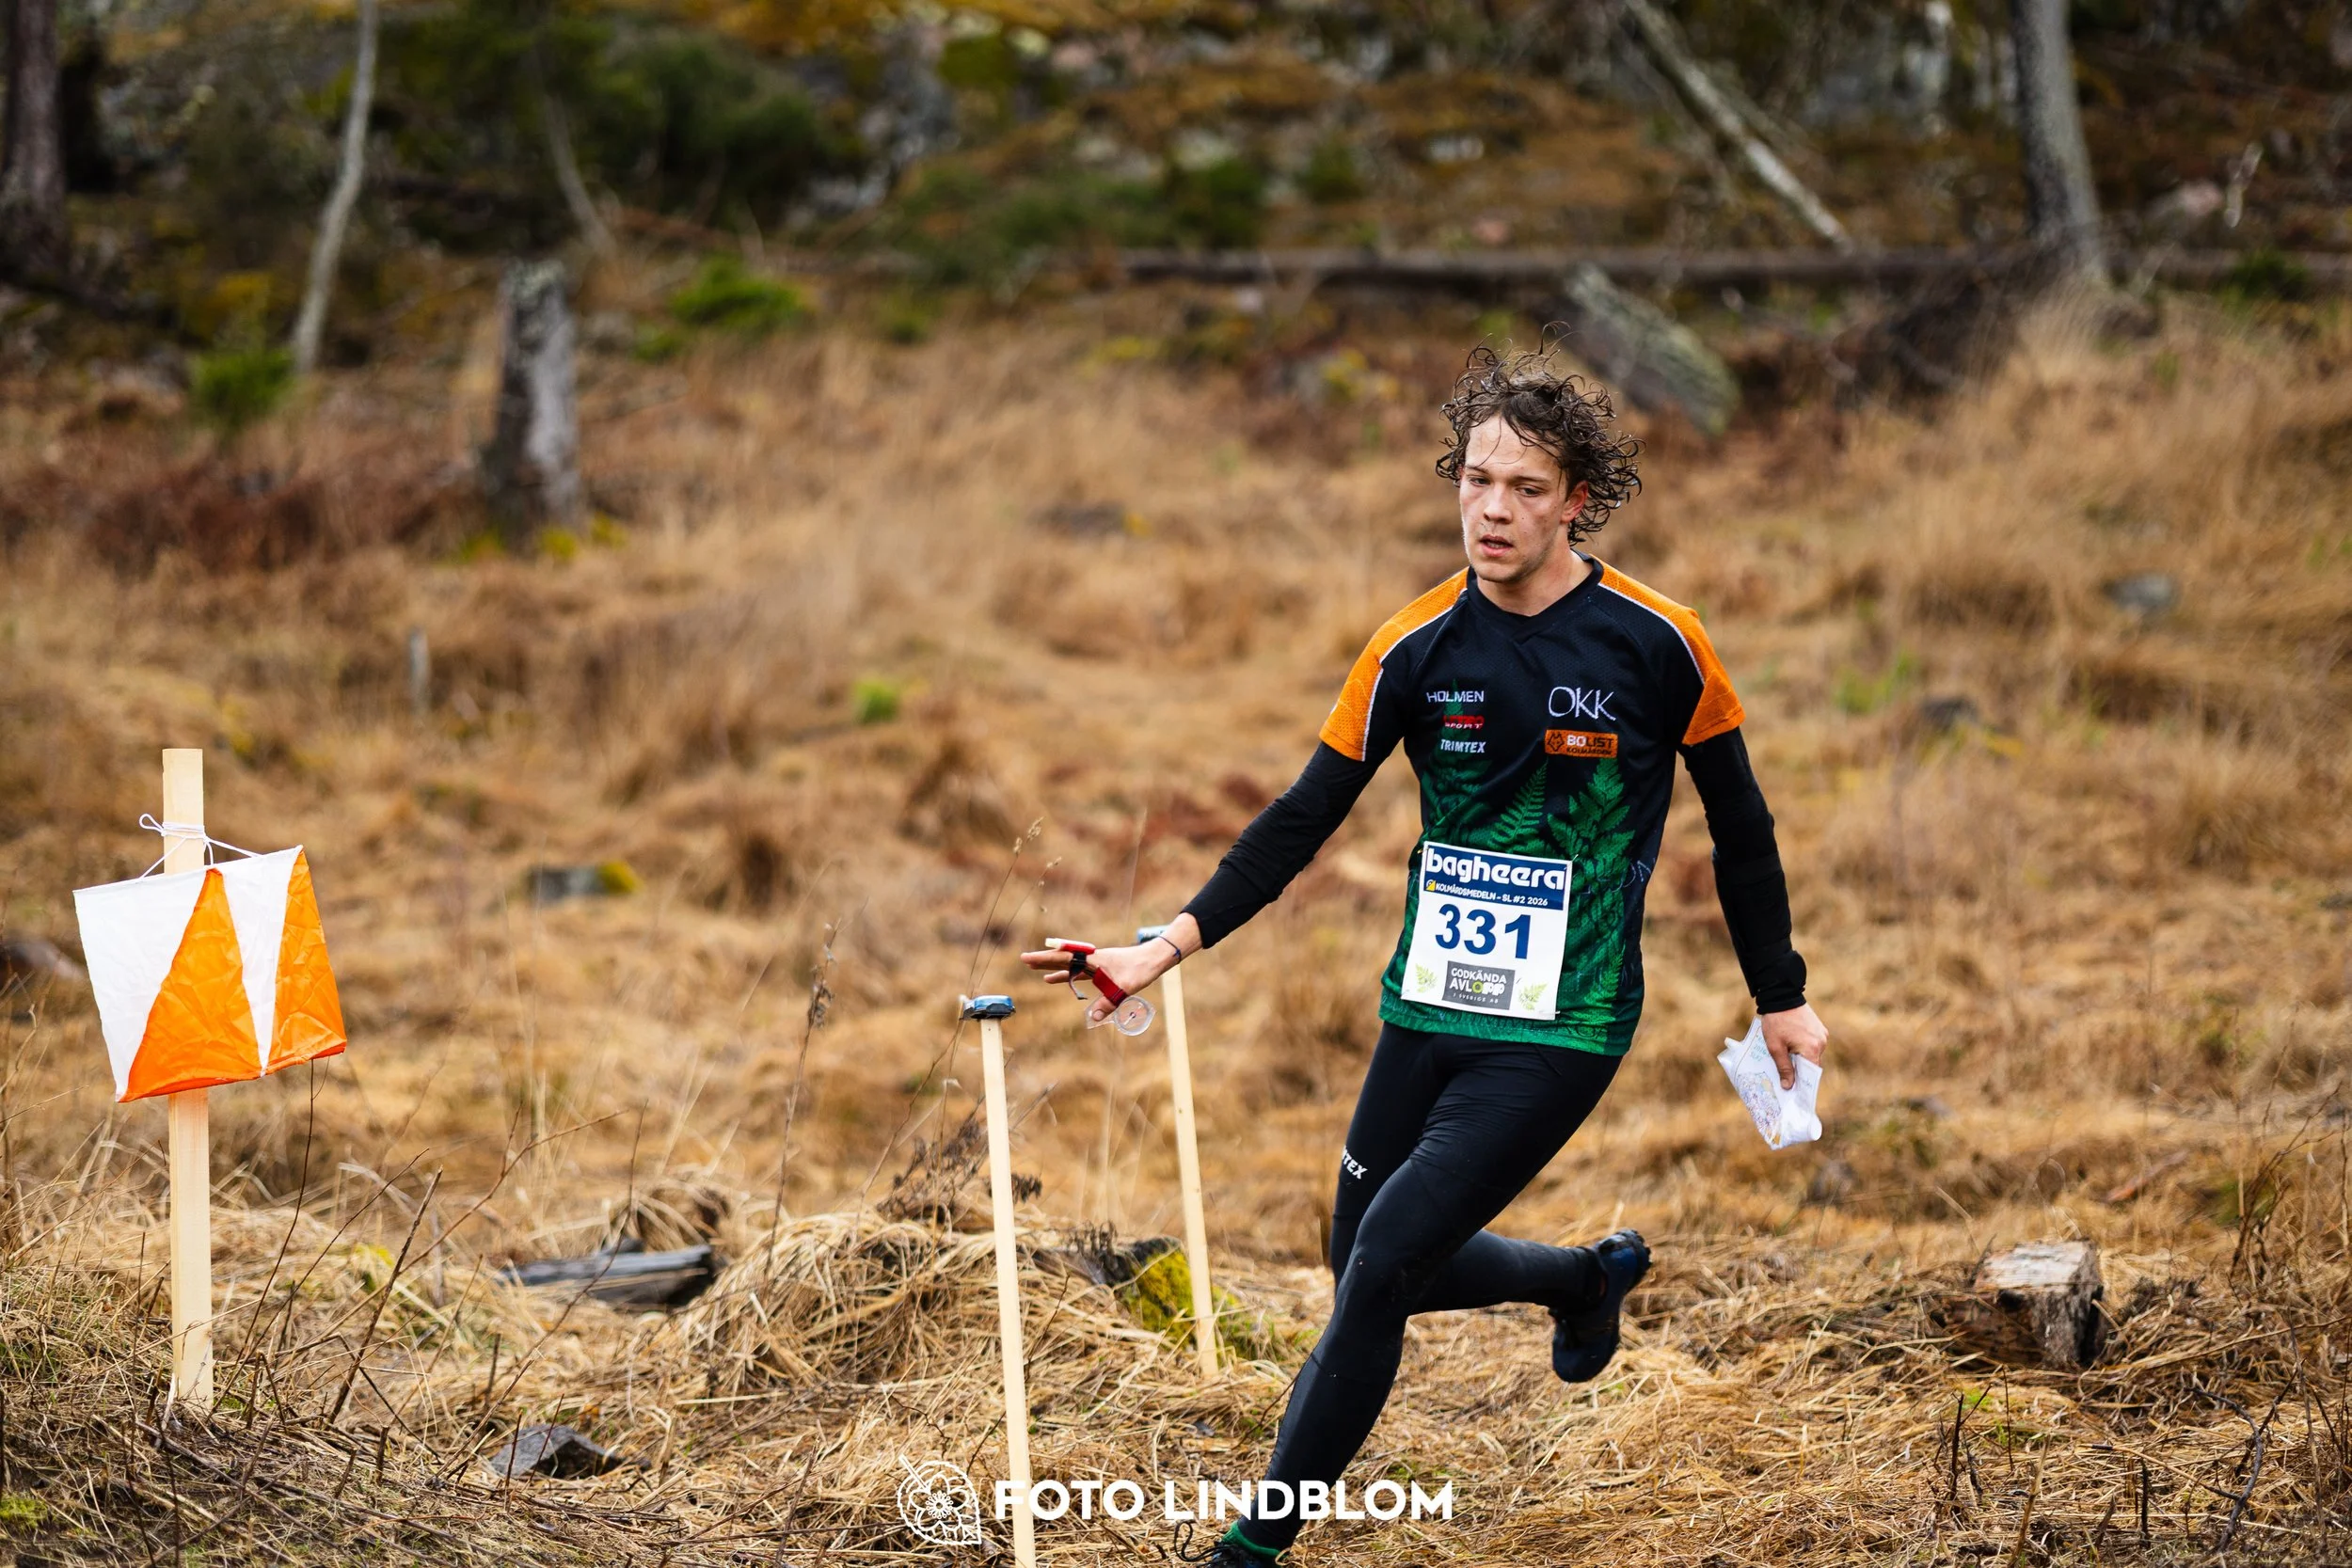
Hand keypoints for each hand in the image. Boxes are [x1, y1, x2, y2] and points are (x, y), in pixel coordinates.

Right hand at [1019, 916, 1196, 1026]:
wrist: (1154, 959)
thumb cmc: (1139, 970)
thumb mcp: (1123, 988)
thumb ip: (1107, 1003)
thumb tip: (1094, 1018)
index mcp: (1092, 959)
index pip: (1063, 958)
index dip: (1043, 959)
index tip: (1026, 958)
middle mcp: (1091, 958)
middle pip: (1063, 959)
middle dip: (1044, 960)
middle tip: (1024, 960)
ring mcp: (1096, 963)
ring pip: (1070, 966)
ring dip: (1055, 969)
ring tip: (1038, 973)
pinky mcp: (1102, 969)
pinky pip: (1079, 973)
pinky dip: (1069, 977)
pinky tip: (1061, 981)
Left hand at [1760, 1003, 1826, 1090]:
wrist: (1781, 996)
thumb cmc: (1776, 1022)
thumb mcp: (1775, 1047)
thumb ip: (1784, 1068)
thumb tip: (1789, 1086)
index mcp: (1811, 1048)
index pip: (1810, 1074)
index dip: (1803, 1084)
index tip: (1795, 1094)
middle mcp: (1821, 1042)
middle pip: (1812, 1065)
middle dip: (1800, 1072)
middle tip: (1787, 1080)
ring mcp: (1822, 1034)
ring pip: (1812, 1055)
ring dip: (1801, 1059)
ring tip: (1787, 1061)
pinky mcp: (1820, 1028)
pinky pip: (1813, 1045)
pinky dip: (1804, 1049)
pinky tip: (1792, 1048)